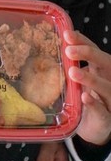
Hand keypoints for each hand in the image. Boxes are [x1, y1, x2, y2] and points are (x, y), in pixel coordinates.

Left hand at [64, 29, 110, 144]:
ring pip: (107, 87)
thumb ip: (71, 63)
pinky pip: (102, 111)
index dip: (83, 41)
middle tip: (69, 51)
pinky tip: (85, 97)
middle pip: (106, 63)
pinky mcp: (107, 119)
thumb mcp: (79, 77)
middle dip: (88, 54)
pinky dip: (94, 104)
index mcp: (102, 69)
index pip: (95, 50)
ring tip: (73, 72)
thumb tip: (55, 42)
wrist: (94, 126)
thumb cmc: (86, 96)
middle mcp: (109, 81)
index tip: (67, 35)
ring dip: (91, 79)